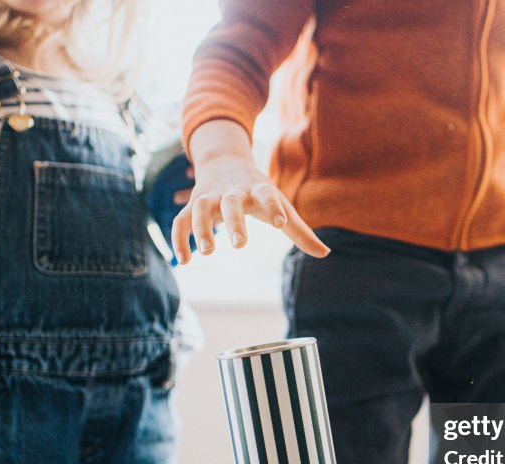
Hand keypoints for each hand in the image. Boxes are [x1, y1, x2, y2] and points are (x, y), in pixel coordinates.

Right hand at [171, 154, 329, 264]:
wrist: (225, 161)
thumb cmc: (260, 192)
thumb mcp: (281, 206)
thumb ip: (300, 231)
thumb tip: (325, 253)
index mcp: (258, 190)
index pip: (267, 195)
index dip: (274, 208)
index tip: (280, 225)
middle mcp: (233, 192)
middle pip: (231, 203)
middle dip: (235, 223)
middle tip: (240, 246)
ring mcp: (210, 197)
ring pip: (201, 208)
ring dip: (202, 228)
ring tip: (208, 252)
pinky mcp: (193, 204)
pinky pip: (181, 220)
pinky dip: (179, 238)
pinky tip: (184, 261)